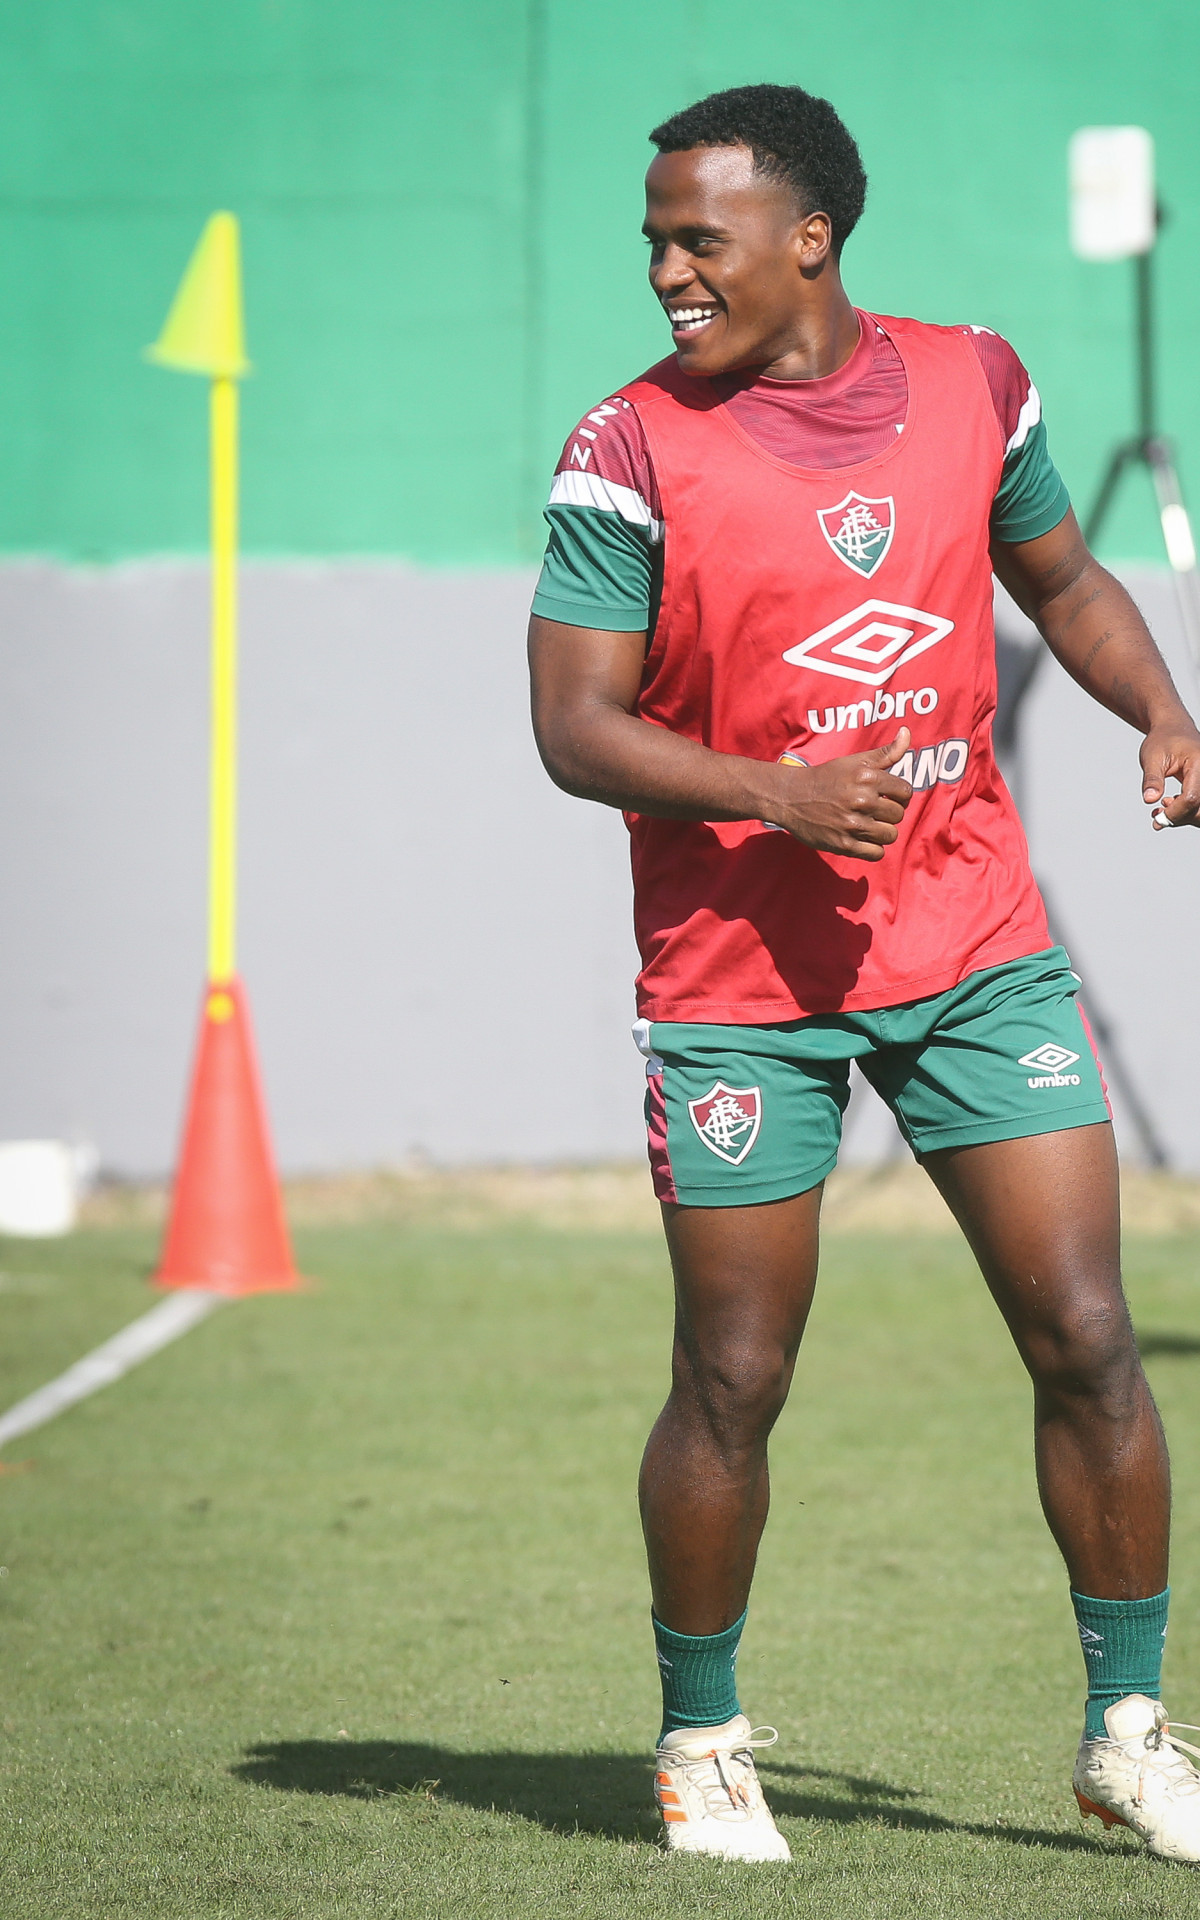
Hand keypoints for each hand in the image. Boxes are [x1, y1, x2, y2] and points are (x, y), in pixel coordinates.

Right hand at [765, 728, 913, 861]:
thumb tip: (907, 732)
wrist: (790, 797)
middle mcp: (861, 800)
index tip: (886, 797)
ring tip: (867, 825)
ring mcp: (852, 825)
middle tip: (873, 811)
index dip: (899, 795)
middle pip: (898, 815)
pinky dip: (872, 848)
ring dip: (881, 832)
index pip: (906, 792)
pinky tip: (861, 839)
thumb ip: (886, 751)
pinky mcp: (844, 845)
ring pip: (890, 835)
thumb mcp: (855, 761)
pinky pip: (876, 853)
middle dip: (888, 814)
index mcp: (867, 777)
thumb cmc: (826, 778)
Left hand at [1140, 720, 1199, 828]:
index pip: (1191, 798)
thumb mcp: (1152, 757)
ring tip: (1159, 810)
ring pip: (1199, 810)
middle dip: (1177, 817)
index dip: (1174, 812)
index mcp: (1198, 763)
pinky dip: (1183, 811)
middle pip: (1199, 808)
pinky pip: (1198, 805)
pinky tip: (1166, 805)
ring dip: (1181, 817)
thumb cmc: (1162, 739)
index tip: (1156, 817)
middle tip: (1156, 817)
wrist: (1172, 728)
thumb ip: (1152, 779)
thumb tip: (1149, 799)